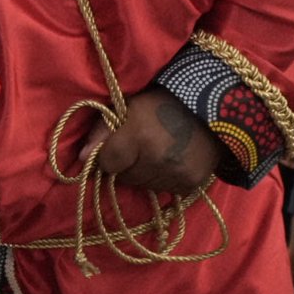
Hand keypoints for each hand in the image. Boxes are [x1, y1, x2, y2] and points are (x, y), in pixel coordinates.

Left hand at [78, 87, 220, 193]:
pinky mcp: (190, 185)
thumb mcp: (128, 107)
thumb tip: (81, 158)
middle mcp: (158, 159)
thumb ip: (102, 130)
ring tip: (154, 152)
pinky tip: (169, 161)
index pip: (107, 162)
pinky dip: (161, 179)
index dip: (106, 155)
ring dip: (142, 173)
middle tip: (137, 146)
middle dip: (125, 165)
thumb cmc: (161, 103)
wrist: (212, 108)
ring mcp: (176, 174)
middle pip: (124, 177)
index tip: (113, 147)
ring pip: (142, 186)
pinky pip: (163, 190)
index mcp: (139, 135)